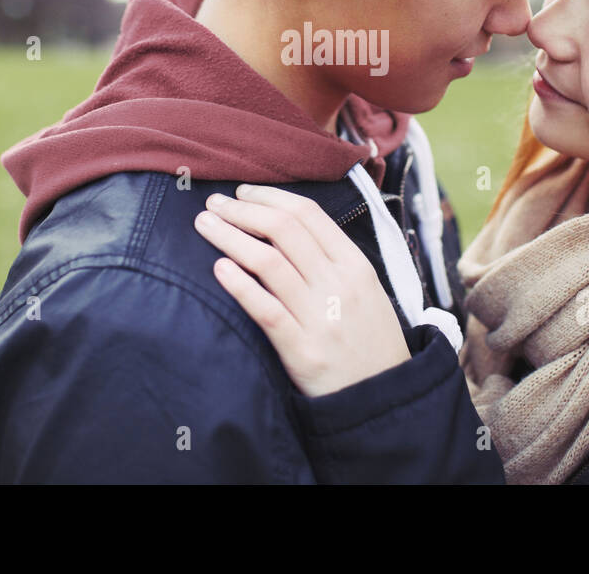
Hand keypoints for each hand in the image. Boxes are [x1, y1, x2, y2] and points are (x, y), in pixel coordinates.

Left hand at [193, 183, 410, 396]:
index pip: (308, 214)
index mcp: (355, 265)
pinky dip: (240, 286)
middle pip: (283, 231)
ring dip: (230, 237)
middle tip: (214, 204)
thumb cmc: (369, 339)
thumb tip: (285, 226)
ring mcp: (321, 318)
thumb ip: (333, 259)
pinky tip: (218, 269)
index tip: (243, 192)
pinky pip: (266, 310)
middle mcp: (339, 285)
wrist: (384, 397)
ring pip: (269, 262)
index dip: (269, 197)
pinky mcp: (302, 351)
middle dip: (242, 210)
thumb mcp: (366, 290)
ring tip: (204, 226)